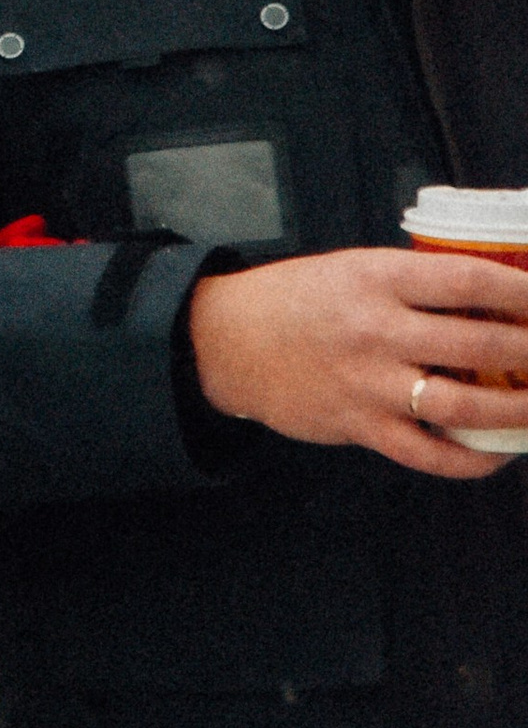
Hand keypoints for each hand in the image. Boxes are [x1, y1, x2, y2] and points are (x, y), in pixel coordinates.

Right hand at [189, 249, 527, 481]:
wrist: (229, 341)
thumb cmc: (297, 299)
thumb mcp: (354, 268)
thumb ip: (414, 283)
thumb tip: (489, 298)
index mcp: (378, 278)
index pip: (467, 280)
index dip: (520, 292)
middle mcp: (377, 330)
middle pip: (479, 345)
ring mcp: (369, 383)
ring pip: (463, 407)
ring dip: (517, 410)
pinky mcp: (359, 426)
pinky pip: (428, 455)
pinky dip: (472, 460)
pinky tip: (498, 452)